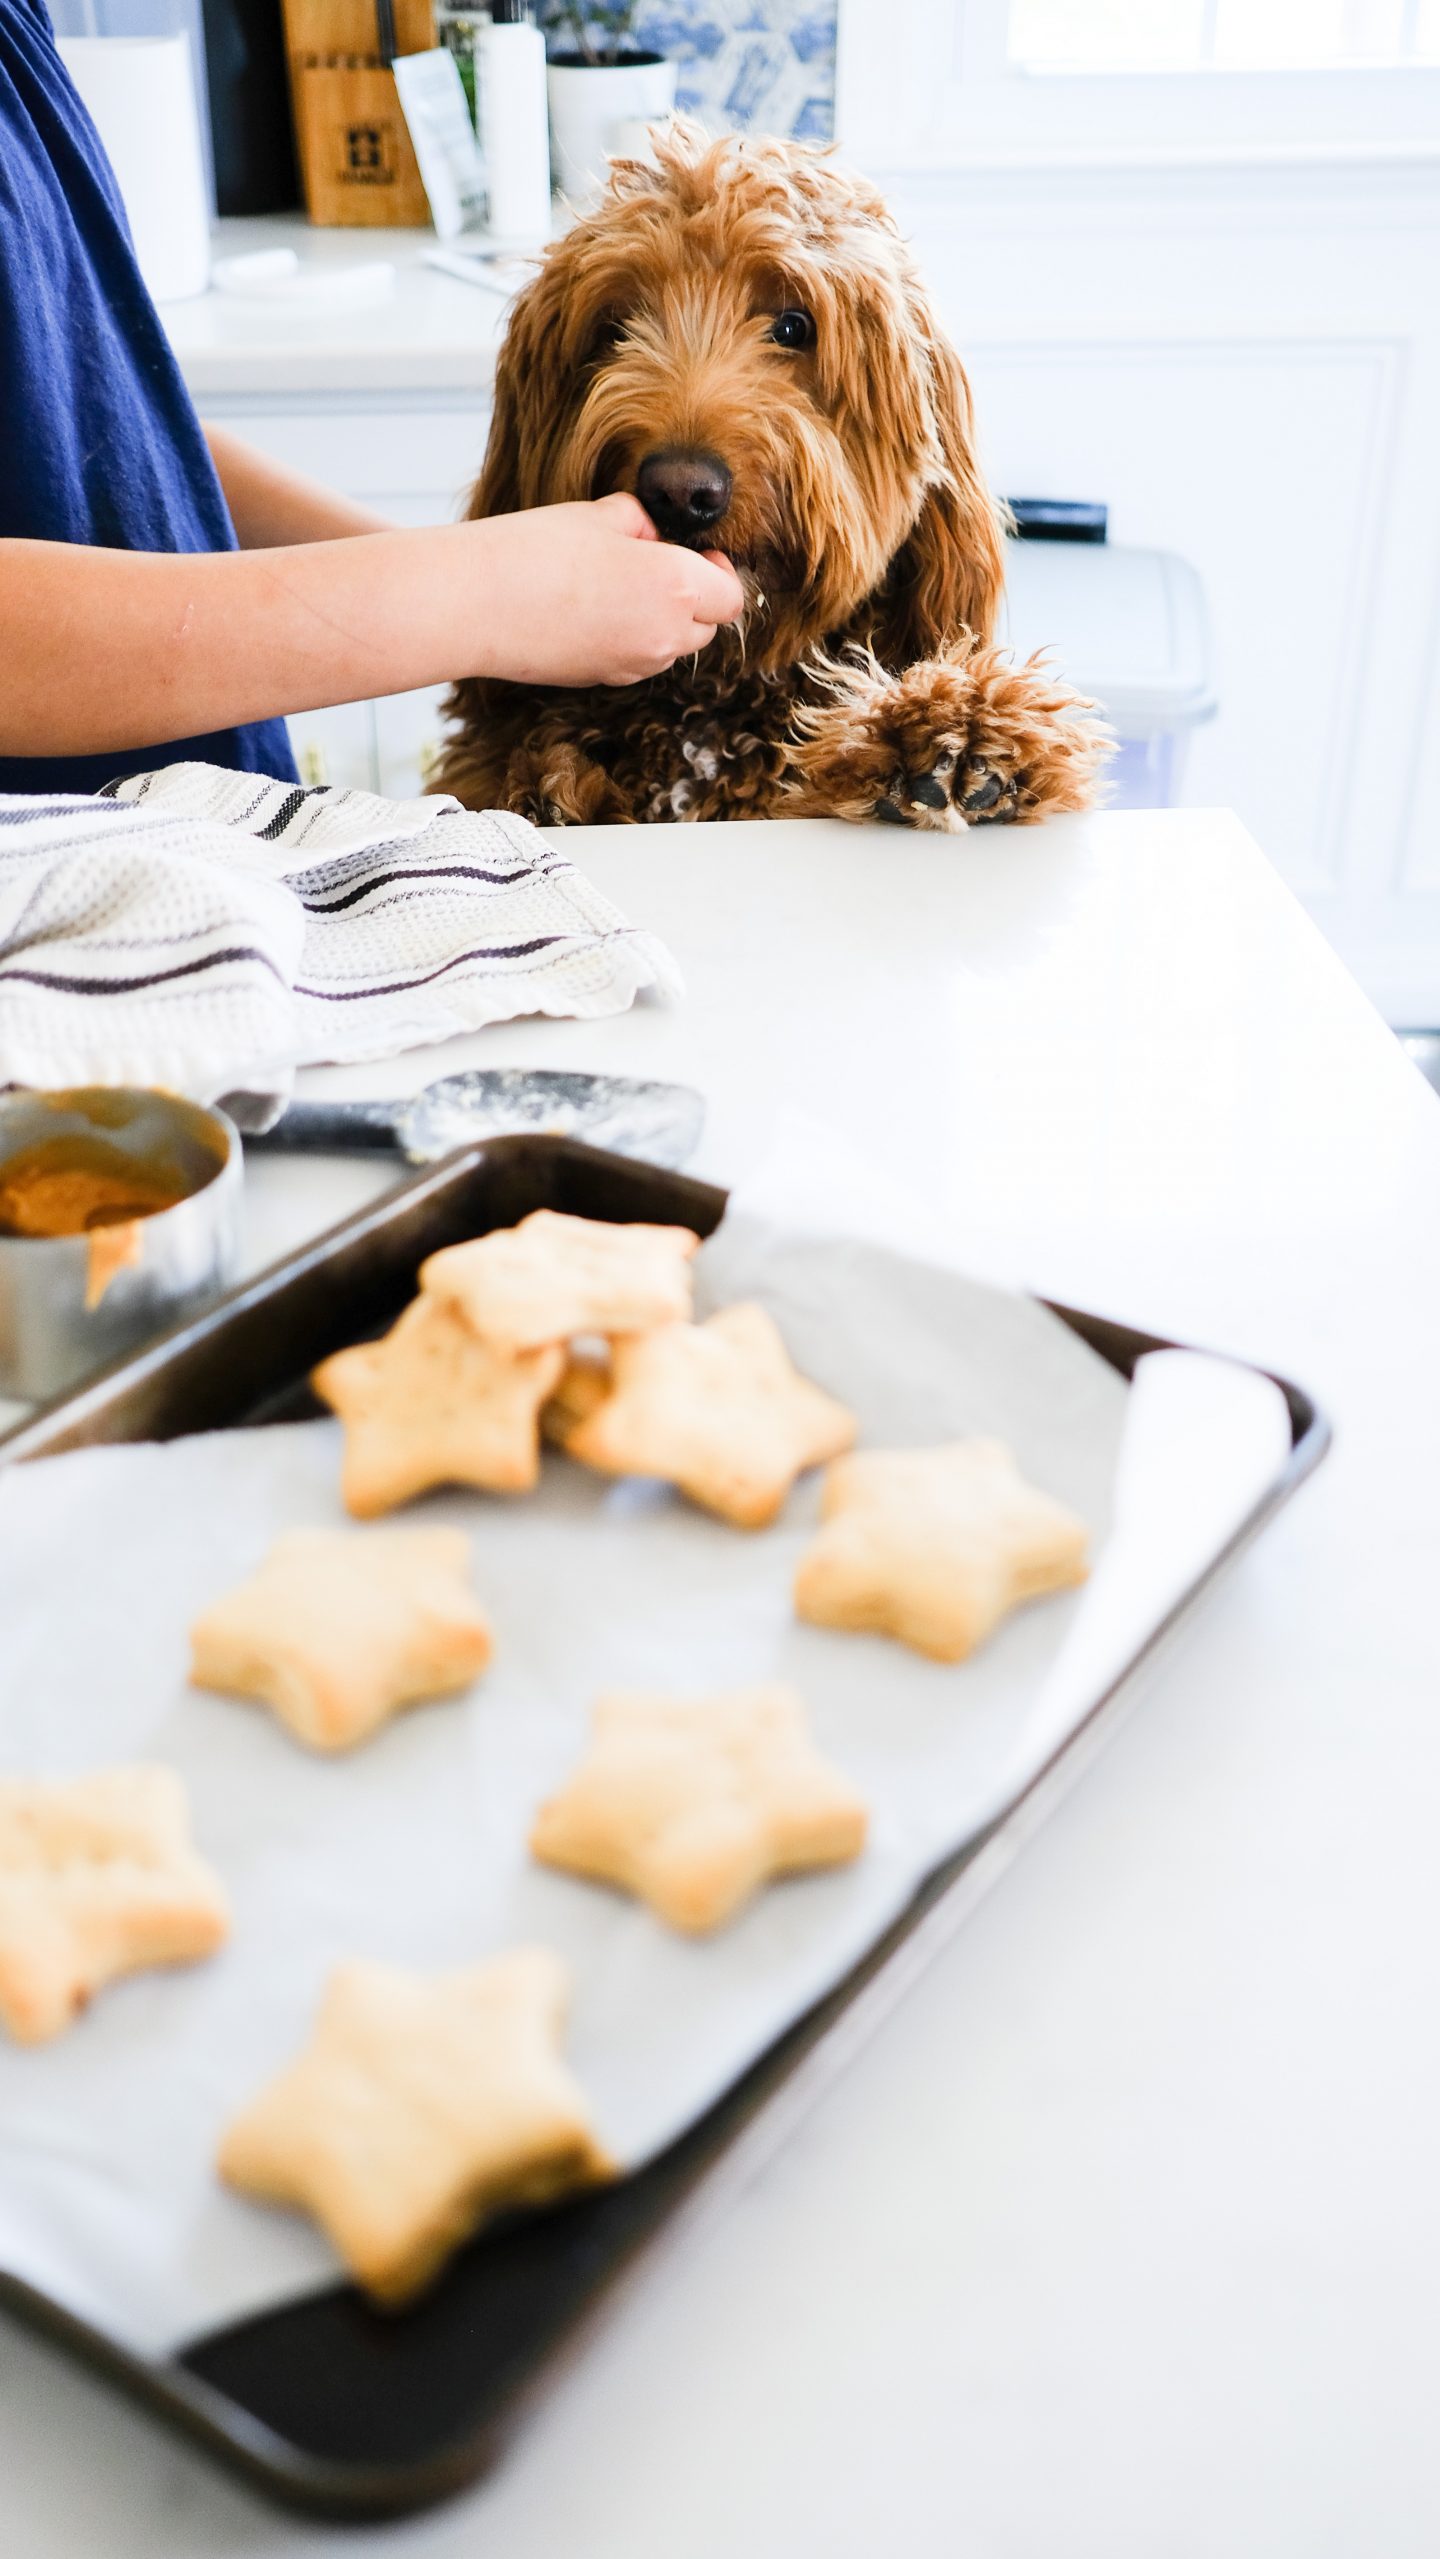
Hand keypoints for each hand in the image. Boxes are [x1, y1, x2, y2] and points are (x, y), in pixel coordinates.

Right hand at [459, 495, 744, 687]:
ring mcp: (633, 665)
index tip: (697, 553)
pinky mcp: (601, 680)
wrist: (476, 603)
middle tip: (655, 565)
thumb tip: (652, 535)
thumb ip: (641, 524)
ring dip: (660, 620)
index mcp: (677, 588)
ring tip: (614, 585)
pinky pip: (635, 659)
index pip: (731, 597)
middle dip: (693, 599)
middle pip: (705, 629)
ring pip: (670, 647)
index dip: (720, 573)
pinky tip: (590, 610)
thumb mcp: (600, 516)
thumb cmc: (536, 551)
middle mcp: (664, 636)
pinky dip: (629, 637)